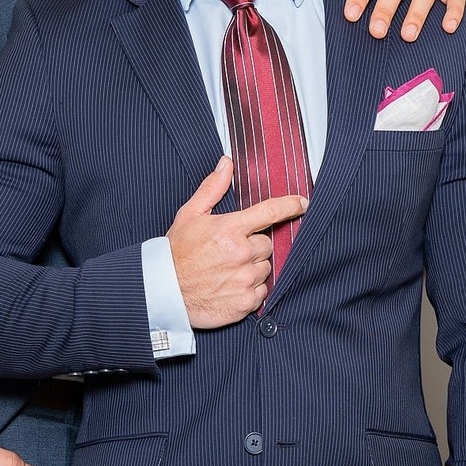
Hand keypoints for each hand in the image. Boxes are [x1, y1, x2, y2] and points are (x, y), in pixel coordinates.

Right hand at [166, 156, 306, 327]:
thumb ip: (212, 188)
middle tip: (229, 252)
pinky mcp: (245, 302)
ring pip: (265, 268)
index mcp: (230, 229)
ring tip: (227, 271)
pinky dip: (250, 290)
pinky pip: (261, 292)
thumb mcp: (189, 215)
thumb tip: (227, 164)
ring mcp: (245, 279)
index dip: (290, 206)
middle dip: (253, 246)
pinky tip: (229, 287)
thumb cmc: (175, 253)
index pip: (270, 212)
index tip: (302, 203)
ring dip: (252, 268)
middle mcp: (241, 254)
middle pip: (267, 244)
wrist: (163, 292)